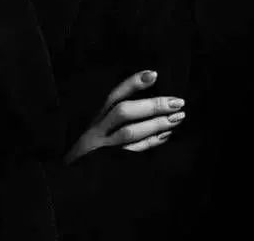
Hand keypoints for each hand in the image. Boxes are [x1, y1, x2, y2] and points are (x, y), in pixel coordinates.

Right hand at [64, 70, 185, 163]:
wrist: (75, 178)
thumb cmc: (94, 150)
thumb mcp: (100, 129)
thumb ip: (117, 116)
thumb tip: (150, 98)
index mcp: (96, 118)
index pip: (114, 95)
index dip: (133, 83)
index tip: (154, 74)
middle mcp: (98, 130)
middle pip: (123, 111)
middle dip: (151, 105)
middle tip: (178, 102)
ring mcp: (105, 148)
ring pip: (130, 132)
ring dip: (156, 123)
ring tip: (178, 117)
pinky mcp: (112, 164)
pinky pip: (134, 152)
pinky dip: (151, 142)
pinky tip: (167, 135)